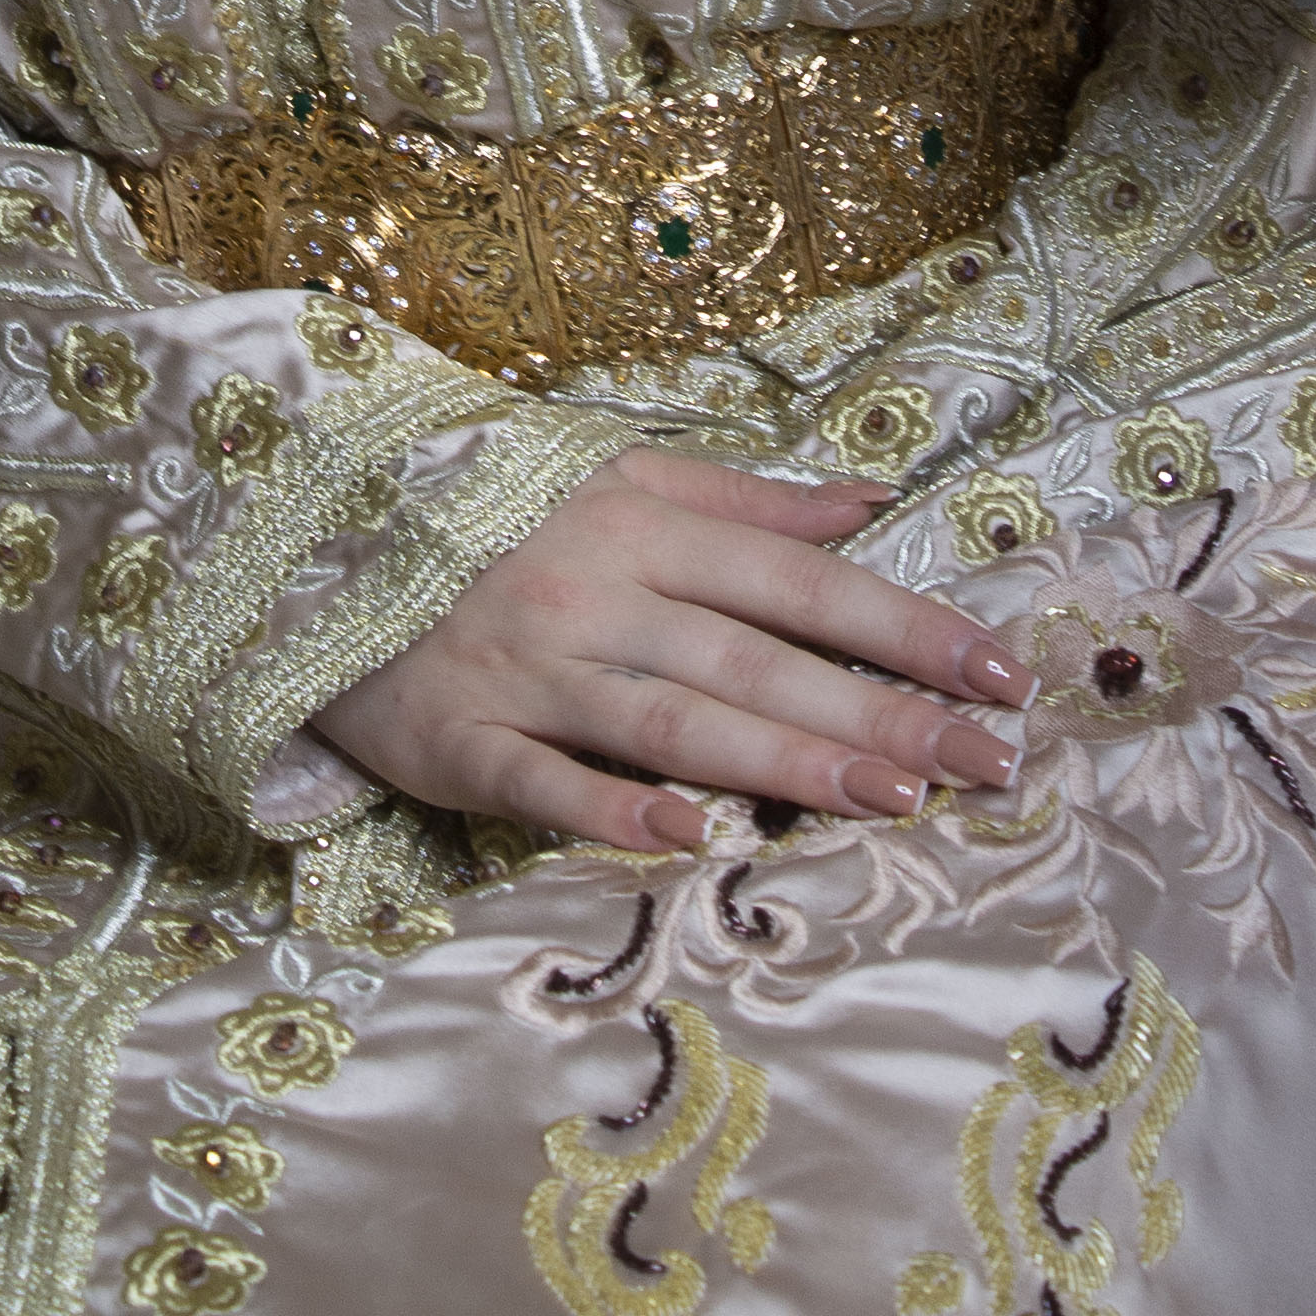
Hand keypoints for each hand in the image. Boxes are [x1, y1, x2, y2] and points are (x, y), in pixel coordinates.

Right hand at [315, 444, 1034, 852]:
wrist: (316, 530)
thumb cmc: (490, 509)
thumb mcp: (616, 475)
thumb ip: (744, 500)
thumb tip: (868, 506)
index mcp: (644, 524)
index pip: (799, 581)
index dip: (902, 626)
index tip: (999, 673)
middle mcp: (599, 593)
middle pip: (757, 661)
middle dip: (878, 711)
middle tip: (986, 761)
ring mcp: (530, 668)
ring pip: (673, 721)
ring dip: (783, 762)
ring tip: (888, 796)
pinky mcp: (460, 739)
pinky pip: (542, 781)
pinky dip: (611, 809)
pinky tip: (688, 839)